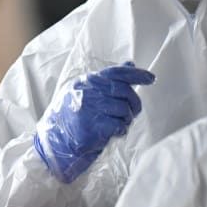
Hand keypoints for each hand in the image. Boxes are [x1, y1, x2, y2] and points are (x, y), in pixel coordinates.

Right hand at [34, 62, 154, 182]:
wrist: (54, 142)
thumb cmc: (74, 115)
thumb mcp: (87, 91)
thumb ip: (108, 79)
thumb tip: (130, 64)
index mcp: (87, 81)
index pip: (116, 73)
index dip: (136, 75)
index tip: (151, 78)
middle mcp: (88, 92)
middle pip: (124, 91)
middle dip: (135, 102)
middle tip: (134, 111)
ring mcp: (89, 110)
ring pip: (123, 109)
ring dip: (127, 119)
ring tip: (119, 123)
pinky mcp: (92, 128)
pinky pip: (118, 125)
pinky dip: (122, 129)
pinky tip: (115, 131)